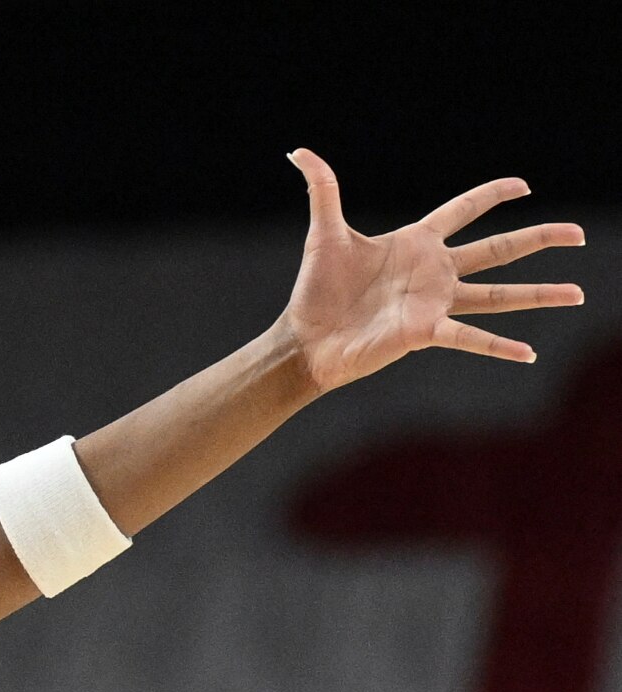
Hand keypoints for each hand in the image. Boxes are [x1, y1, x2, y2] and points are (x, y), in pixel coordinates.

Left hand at [278, 149, 585, 395]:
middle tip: (579, 233)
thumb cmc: (314, 290)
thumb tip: (299, 151)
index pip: (465, 210)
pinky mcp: (426, 332)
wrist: (304, 339)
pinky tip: (528, 353)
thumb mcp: (323, 232)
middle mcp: (434, 272)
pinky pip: (470, 338)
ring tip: (578, 293)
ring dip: (539, 294)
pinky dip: (499, 346)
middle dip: (539, 238)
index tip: (523, 185)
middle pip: (499, 249)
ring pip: (499, 294)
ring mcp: (434, 303)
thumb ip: (322, 188)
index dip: (493, 195)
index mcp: (416, 243)